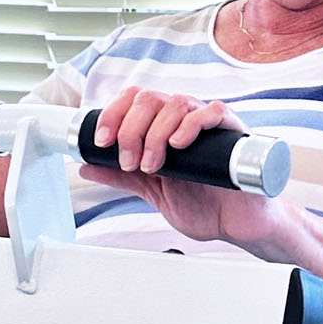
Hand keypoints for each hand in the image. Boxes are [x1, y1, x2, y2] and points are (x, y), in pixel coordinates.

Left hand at [82, 85, 295, 253]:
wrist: (236, 225)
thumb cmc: (204, 204)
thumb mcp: (152, 190)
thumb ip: (121, 176)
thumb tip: (86, 166)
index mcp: (164, 126)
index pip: (134, 100)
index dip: (112, 114)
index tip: (102, 142)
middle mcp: (185, 119)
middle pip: (150, 98)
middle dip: (131, 129)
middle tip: (131, 160)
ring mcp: (210, 124)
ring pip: (177, 103)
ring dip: (156, 133)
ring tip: (154, 165)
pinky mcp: (234, 133)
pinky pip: (213, 111)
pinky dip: (192, 123)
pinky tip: (179, 144)